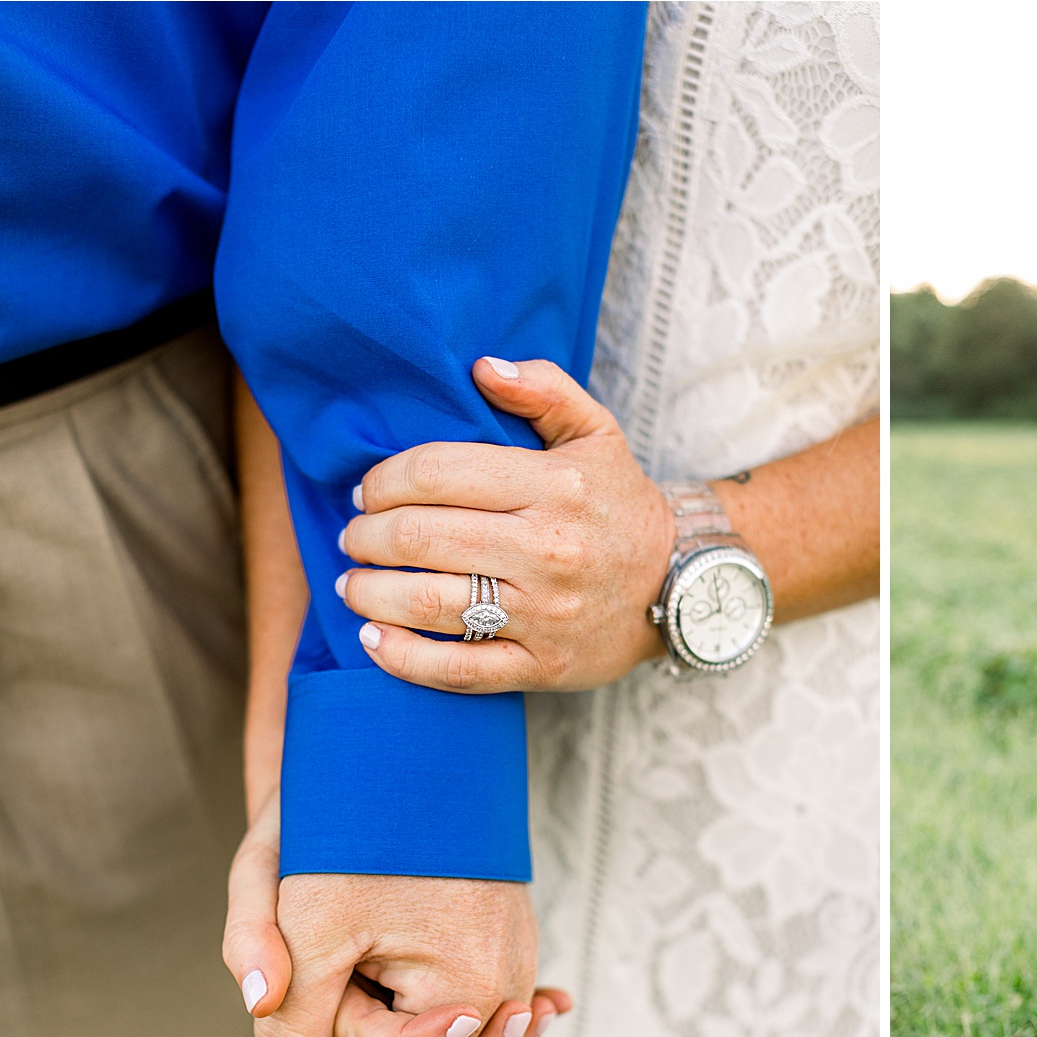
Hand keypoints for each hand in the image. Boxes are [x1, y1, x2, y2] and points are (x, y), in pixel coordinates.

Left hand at [223, 793, 566, 1036]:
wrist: (400, 740)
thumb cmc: (351, 824)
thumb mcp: (302, 921)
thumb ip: (289, 1026)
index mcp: (472, 994)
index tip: (307, 1004)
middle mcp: (511, 990)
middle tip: (337, 998)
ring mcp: (516, 970)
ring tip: (363, 994)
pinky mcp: (509, 949)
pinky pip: (489, 1032)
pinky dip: (447, 1033)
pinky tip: (416, 1004)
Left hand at [338, 357, 672, 692]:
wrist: (682, 585)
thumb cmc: (622, 506)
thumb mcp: (598, 433)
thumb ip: (544, 390)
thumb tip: (481, 368)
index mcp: (555, 486)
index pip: (437, 472)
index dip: (384, 479)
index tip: (368, 491)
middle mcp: (549, 549)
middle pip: (420, 536)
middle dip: (367, 535)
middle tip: (355, 536)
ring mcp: (545, 613)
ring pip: (429, 602)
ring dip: (370, 592)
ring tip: (353, 583)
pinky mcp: (543, 665)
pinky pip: (457, 669)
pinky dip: (402, 657)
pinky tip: (372, 637)